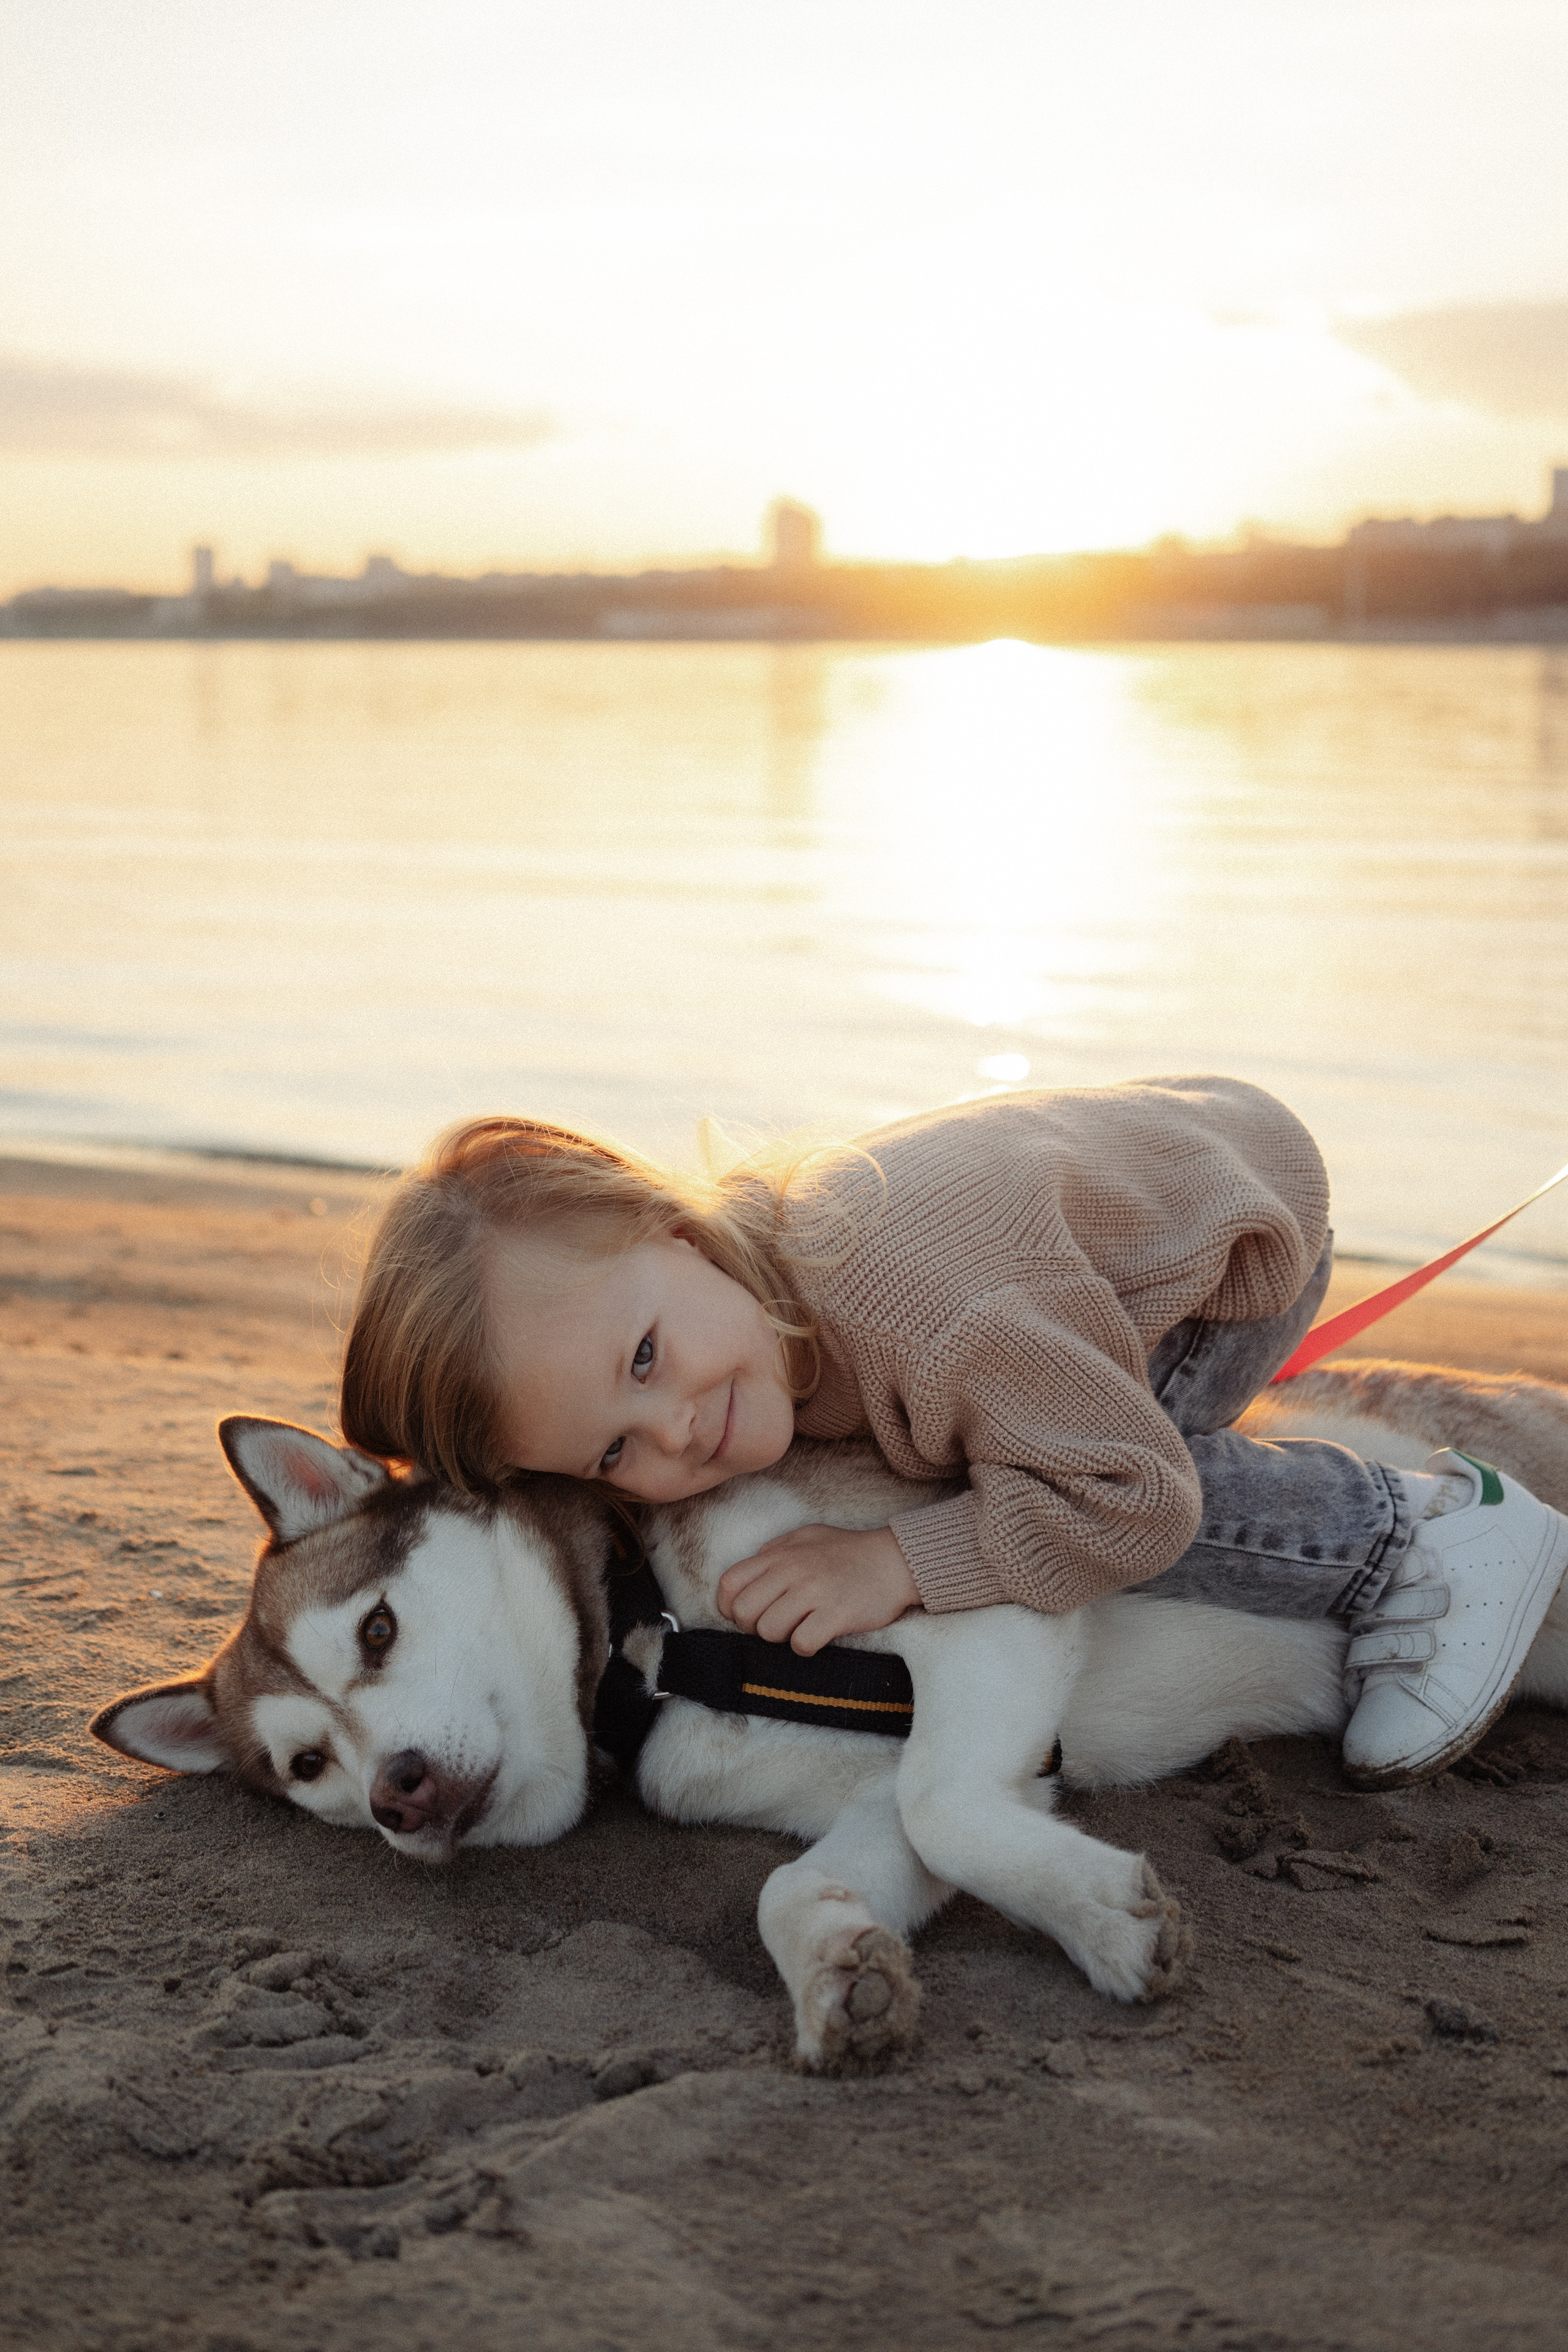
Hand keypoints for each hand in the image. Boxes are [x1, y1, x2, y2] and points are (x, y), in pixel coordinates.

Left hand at [715, 1523, 919, 1655]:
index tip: (746, 1615)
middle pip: (744, 1612)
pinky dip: (805, 1647)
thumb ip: (776, 1550)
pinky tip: (817, 1636)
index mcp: (780, 1554)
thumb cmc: (849, 1550)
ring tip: (799, 1627)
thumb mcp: (807, 1536)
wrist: (895, 1560)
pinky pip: (801, 1644)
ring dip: (780, 1638)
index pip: (729, 1584)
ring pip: (769, 1631)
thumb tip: (752, 1566)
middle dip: (753, 1626)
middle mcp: (792, 1571)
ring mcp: (814, 1593)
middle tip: (774, 1624)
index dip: (729, 1607)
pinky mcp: (836, 1614)